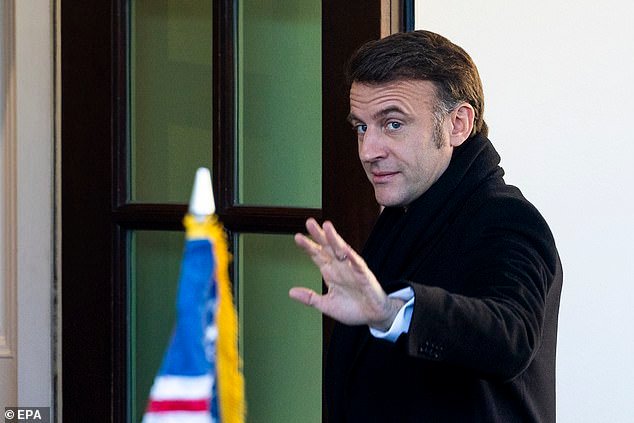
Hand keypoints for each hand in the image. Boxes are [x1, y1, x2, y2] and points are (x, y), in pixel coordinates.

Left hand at [289, 218, 403, 330]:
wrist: (373, 316)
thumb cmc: (352, 309)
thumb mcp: (326, 304)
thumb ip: (310, 298)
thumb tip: (291, 292)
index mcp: (330, 272)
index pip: (317, 255)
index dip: (308, 246)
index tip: (298, 237)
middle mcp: (340, 267)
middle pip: (327, 247)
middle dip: (319, 235)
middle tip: (309, 223)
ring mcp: (352, 269)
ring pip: (342, 250)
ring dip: (334, 238)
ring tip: (327, 227)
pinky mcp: (364, 275)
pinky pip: (357, 264)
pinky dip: (351, 256)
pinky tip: (345, 249)